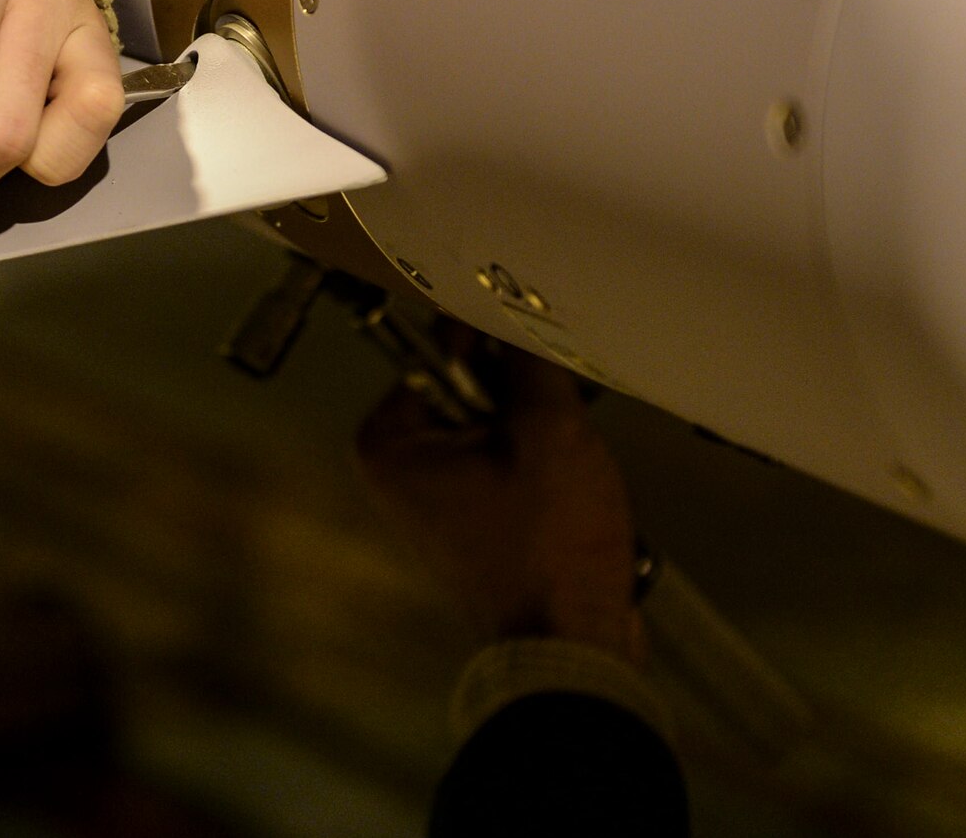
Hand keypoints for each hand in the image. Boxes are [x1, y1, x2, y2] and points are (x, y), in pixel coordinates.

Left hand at [356, 344, 645, 664]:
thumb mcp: (548, 431)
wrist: (573, 645)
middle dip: (521, 392)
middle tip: (564, 397)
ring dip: (540, 427)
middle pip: (467, 389)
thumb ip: (528, 364)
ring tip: (573, 445)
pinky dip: (543, 464)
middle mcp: (399, 469)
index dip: (490, 337)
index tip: (533, 329)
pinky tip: (575, 479)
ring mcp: (436, 501)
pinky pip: (507, 466)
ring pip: (497, 427)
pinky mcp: (474, 524)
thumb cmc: (548, 540)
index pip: (437, 351)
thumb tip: (514, 320)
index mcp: (389, 443)